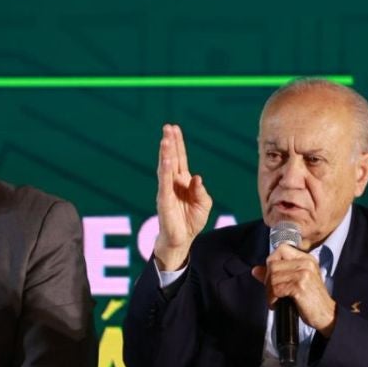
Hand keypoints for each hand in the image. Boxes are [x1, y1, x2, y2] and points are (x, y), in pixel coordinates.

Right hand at [154, 124, 212, 271]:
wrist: (181, 239)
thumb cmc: (191, 222)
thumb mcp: (204, 205)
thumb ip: (201, 190)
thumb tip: (197, 177)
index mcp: (184, 181)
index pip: (180, 159)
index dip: (178, 144)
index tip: (174, 128)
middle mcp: (173, 183)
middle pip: (172, 158)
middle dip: (170, 143)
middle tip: (167, 127)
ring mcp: (167, 190)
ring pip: (166, 168)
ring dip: (165, 153)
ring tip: (165, 139)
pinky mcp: (164, 200)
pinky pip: (164, 183)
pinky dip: (165, 170)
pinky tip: (165, 159)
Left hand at [251, 243, 336, 335]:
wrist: (326, 315)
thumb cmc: (311, 301)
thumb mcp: (296, 282)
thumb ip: (276, 274)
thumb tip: (255, 270)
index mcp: (306, 259)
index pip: (281, 249)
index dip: (271, 262)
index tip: (272, 277)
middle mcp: (306, 263)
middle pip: (273, 264)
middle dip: (268, 280)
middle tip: (272, 293)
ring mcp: (303, 274)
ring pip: (273, 277)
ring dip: (269, 292)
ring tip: (275, 300)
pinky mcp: (300, 286)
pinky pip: (276, 289)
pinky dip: (272, 299)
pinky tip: (277, 305)